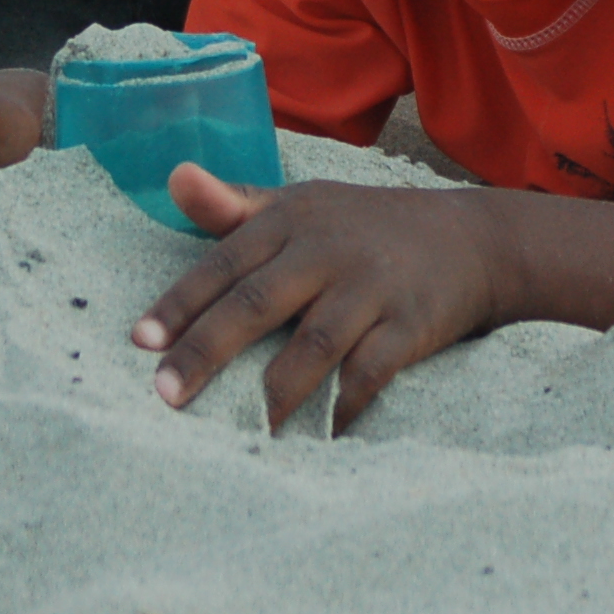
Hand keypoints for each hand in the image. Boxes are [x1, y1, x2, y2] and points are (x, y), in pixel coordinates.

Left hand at [132, 169, 507, 433]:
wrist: (472, 239)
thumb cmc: (366, 227)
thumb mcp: (303, 205)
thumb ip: (235, 205)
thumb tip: (172, 176)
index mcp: (293, 219)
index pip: (225, 261)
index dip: (181, 302)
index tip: (140, 342)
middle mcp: (328, 249)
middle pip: (257, 302)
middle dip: (207, 350)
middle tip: (165, 395)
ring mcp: (371, 287)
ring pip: (311, 345)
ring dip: (272, 393)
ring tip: (237, 432)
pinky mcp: (411, 324)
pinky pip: (368, 374)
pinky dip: (339, 408)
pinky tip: (314, 437)